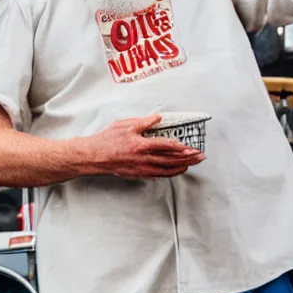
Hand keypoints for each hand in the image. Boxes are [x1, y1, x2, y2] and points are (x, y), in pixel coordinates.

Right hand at [87, 114, 205, 179]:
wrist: (93, 157)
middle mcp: (143, 159)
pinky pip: (157, 175)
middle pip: (170, 159)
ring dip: (181, 167)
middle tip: (200, 156)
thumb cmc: (106, 140)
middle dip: (187, 158)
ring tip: (192, 164)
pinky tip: (175, 171)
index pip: (166, 146)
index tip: (191, 147)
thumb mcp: (125, 125)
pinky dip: (169, 173)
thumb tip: (157, 117)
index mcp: (141, 144)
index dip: (180, 147)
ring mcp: (141, 168)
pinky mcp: (137, 174)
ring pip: (166, 170)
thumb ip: (144, 122)